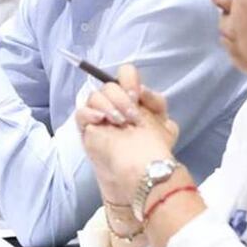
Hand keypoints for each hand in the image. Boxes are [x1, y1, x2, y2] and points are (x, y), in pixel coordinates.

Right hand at [75, 65, 179, 205]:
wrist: (140, 173)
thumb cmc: (152, 149)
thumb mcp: (164, 123)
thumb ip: (156, 102)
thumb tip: (141, 90)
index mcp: (132, 98)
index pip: (125, 74)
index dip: (129, 79)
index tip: (137, 96)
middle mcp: (114, 103)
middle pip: (109, 85)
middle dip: (121, 98)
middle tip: (131, 116)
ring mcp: (100, 116)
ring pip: (95, 95)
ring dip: (109, 106)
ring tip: (120, 123)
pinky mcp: (87, 129)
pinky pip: (81, 112)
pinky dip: (90, 113)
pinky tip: (102, 121)